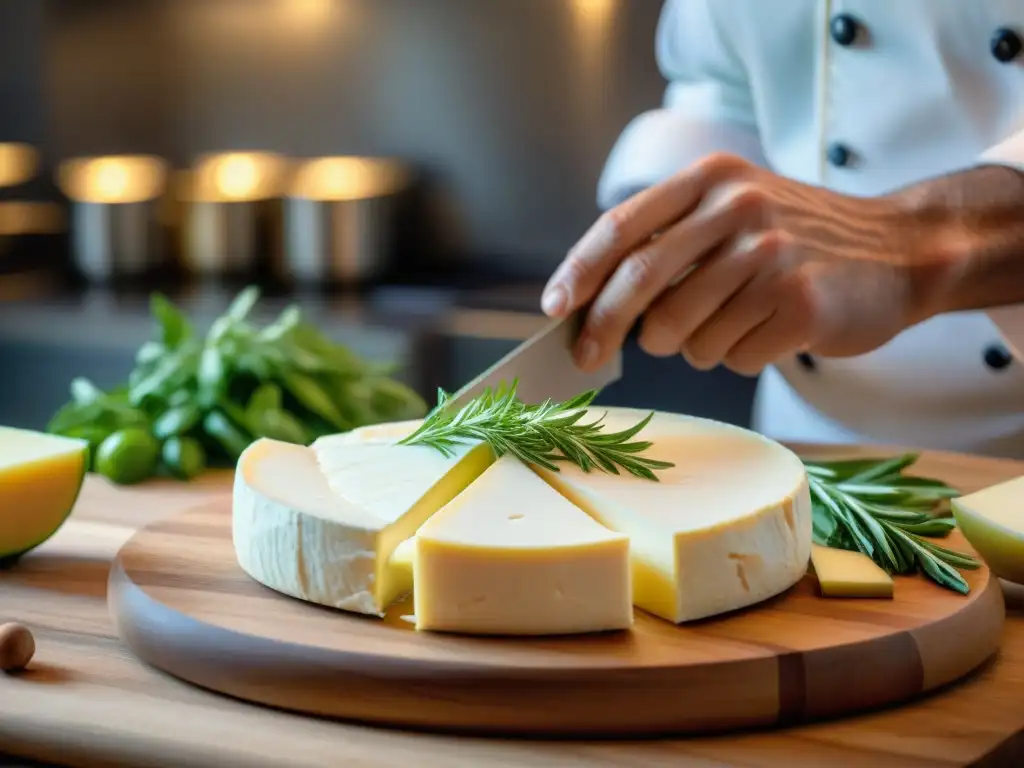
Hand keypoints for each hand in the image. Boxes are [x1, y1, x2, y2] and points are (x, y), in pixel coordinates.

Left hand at [541, 153, 955, 374]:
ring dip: (690, 347)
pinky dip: (737, 357)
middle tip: (590, 357)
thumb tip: (591, 303)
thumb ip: (671, 241)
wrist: (900, 250)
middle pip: (639, 283)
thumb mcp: (735, 209)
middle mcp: (738, 209)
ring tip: (729, 325)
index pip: (623, 226)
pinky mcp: (799, 305)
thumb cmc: (798, 240)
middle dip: (603, 328)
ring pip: (683, 333)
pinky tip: (769, 333)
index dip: (579, 271)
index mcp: (711, 179)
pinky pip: (730, 357)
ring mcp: (771, 256)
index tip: (554, 308)